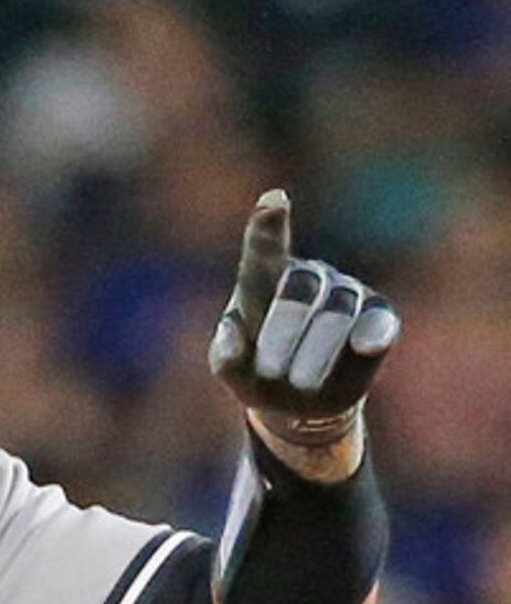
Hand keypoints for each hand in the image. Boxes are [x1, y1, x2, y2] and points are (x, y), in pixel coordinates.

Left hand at [209, 189, 399, 452]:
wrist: (300, 402)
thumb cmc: (258, 374)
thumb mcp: (233, 371)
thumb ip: (226, 357)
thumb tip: (231, 332)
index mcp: (265, 280)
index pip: (265, 250)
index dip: (268, 227)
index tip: (273, 201)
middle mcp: (309, 277)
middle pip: (300, 286)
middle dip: (285, 327)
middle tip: (268, 370)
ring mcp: (347, 292)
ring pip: (338, 310)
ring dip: (315, 352)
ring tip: (298, 384)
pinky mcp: (378, 316)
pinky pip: (377, 321)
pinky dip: (371, 333)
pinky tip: (367, 344)